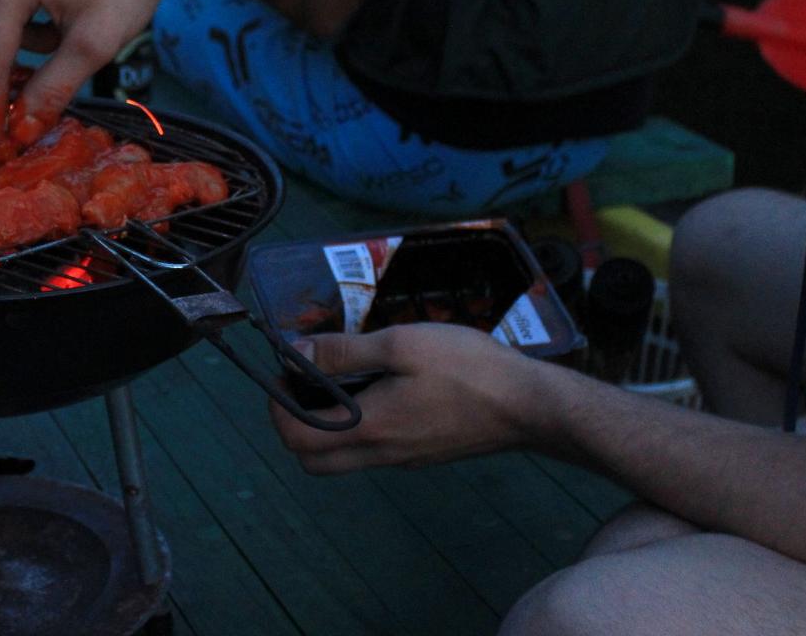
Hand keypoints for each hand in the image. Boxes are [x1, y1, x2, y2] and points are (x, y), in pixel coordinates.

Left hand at [271, 323, 549, 474]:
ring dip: (324, 427)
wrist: (529, 406)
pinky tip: (376, 389)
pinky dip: (355, 428)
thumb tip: (295, 354)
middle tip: (304, 382)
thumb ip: (343, 351)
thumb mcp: (400, 344)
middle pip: (311, 459)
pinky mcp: (421, 455)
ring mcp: (401, 459)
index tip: (285, 372)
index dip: (277, 408)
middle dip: (294, 423)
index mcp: (367, 428)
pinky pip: (370, 452)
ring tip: (340, 380)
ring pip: (340, 459)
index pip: (294, 439)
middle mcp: (379, 453)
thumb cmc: (467, 369)